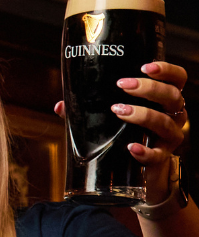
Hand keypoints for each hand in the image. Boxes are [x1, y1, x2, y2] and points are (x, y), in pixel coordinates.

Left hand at [54, 60, 188, 201]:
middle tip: (123, 85)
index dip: (167, 70)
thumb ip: (87, 110)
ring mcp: (169, 137)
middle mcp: (172, 115)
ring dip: (143, 115)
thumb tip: (61, 105)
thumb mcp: (109, 117)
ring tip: (119, 111)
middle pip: (172, 96)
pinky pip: (158, 154)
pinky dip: (145, 151)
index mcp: (162, 100)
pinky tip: (130, 147)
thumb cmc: (125, 133)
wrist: (136, 170)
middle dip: (149, 88)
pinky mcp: (162, 158)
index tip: (145, 67)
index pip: (177, 79)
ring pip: (166, 122)